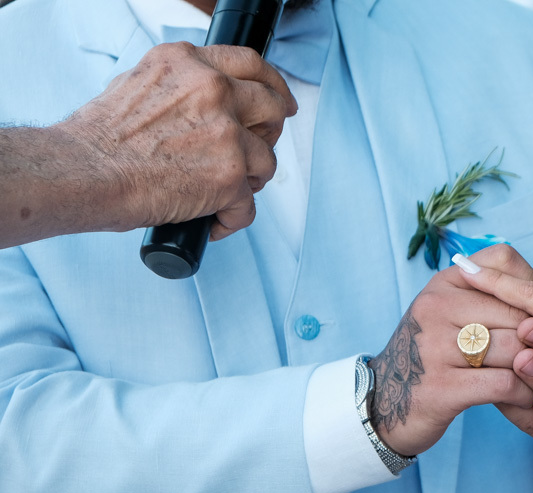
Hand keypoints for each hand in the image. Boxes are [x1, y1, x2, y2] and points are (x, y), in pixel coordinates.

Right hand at [56, 42, 297, 239]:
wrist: (84, 172)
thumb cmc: (100, 139)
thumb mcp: (139, 83)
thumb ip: (180, 87)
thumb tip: (202, 102)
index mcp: (190, 65)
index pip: (252, 64)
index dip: (273, 85)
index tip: (282, 102)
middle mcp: (213, 91)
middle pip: (272, 108)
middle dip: (269, 134)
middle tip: (252, 154)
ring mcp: (227, 133)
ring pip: (267, 161)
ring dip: (250, 181)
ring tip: (221, 194)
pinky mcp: (231, 176)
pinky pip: (249, 205)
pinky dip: (231, 219)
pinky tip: (211, 221)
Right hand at [368, 261, 532, 456]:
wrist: (384, 403)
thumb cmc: (435, 357)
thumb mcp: (455, 315)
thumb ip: (498, 298)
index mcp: (443, 284)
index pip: (505, 268)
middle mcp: (435, 308)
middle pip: (518, 312)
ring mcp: (435, 348)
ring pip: (516, 348)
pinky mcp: (442, 388)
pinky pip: (506, 383)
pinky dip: (524, 394)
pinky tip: (524, 399)